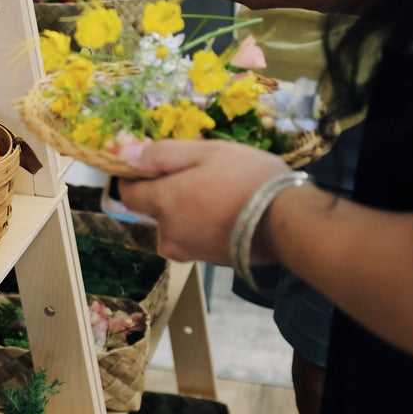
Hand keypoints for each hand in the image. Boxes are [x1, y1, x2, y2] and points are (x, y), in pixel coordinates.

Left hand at [118, 139, 285, 264]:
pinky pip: (196, 236)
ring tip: (220, 190)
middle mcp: (169, 234)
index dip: (132, 175)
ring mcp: (190, 251)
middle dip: (169, 190)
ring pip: (176, 224)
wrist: (289, 223)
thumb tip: (123, 156)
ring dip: (188, 207)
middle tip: (202, 171)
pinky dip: (205, 222)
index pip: (127, 193)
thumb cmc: (246, 180)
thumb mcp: (205, 153)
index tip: (150, 161)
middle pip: (154, 210)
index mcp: (163, 205)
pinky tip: (229, 208)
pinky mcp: (211, 260)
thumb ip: (160, 155)